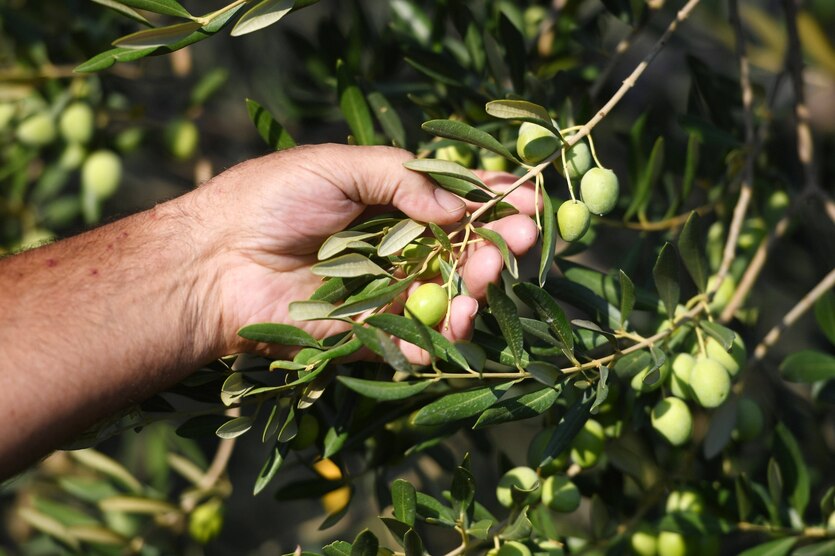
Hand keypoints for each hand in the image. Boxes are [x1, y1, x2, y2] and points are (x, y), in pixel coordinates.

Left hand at [200, 144, 538, 359]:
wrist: (215, 262)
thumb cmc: (271, 201)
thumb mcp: (339, 165)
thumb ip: (403, 178)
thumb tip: (460, 207)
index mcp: (389, 204)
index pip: (454, 202)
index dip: (492, 200)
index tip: (529, 197)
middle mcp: (395, 249)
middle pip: (462, 250)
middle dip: (497, 243)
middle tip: (522, 236)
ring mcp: (386, 292)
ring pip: (449, 295)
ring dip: (478, 287)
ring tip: (486, 272)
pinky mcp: (370, 333)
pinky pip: (416, 340)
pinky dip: (438, 338)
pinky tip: (453, 322)